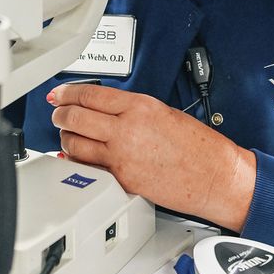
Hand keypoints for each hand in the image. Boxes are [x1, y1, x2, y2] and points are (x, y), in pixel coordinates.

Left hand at [48, 83, 255, 232]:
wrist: (216, 177)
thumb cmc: (200, 148)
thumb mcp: (164, 113)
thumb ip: (133, 111)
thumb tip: (106, 110)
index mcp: (139, 106)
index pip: (90, 94)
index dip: (68, 93)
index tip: (59, 94)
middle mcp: (127, 128)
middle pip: (76, 117)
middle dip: (60, 114)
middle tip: (57, 113)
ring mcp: (122, 156)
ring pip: (75, 143)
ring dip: (65, 138)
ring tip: (66, 135)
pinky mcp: (122, 180)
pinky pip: (88, 167)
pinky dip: (77, 160)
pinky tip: (74, 157)